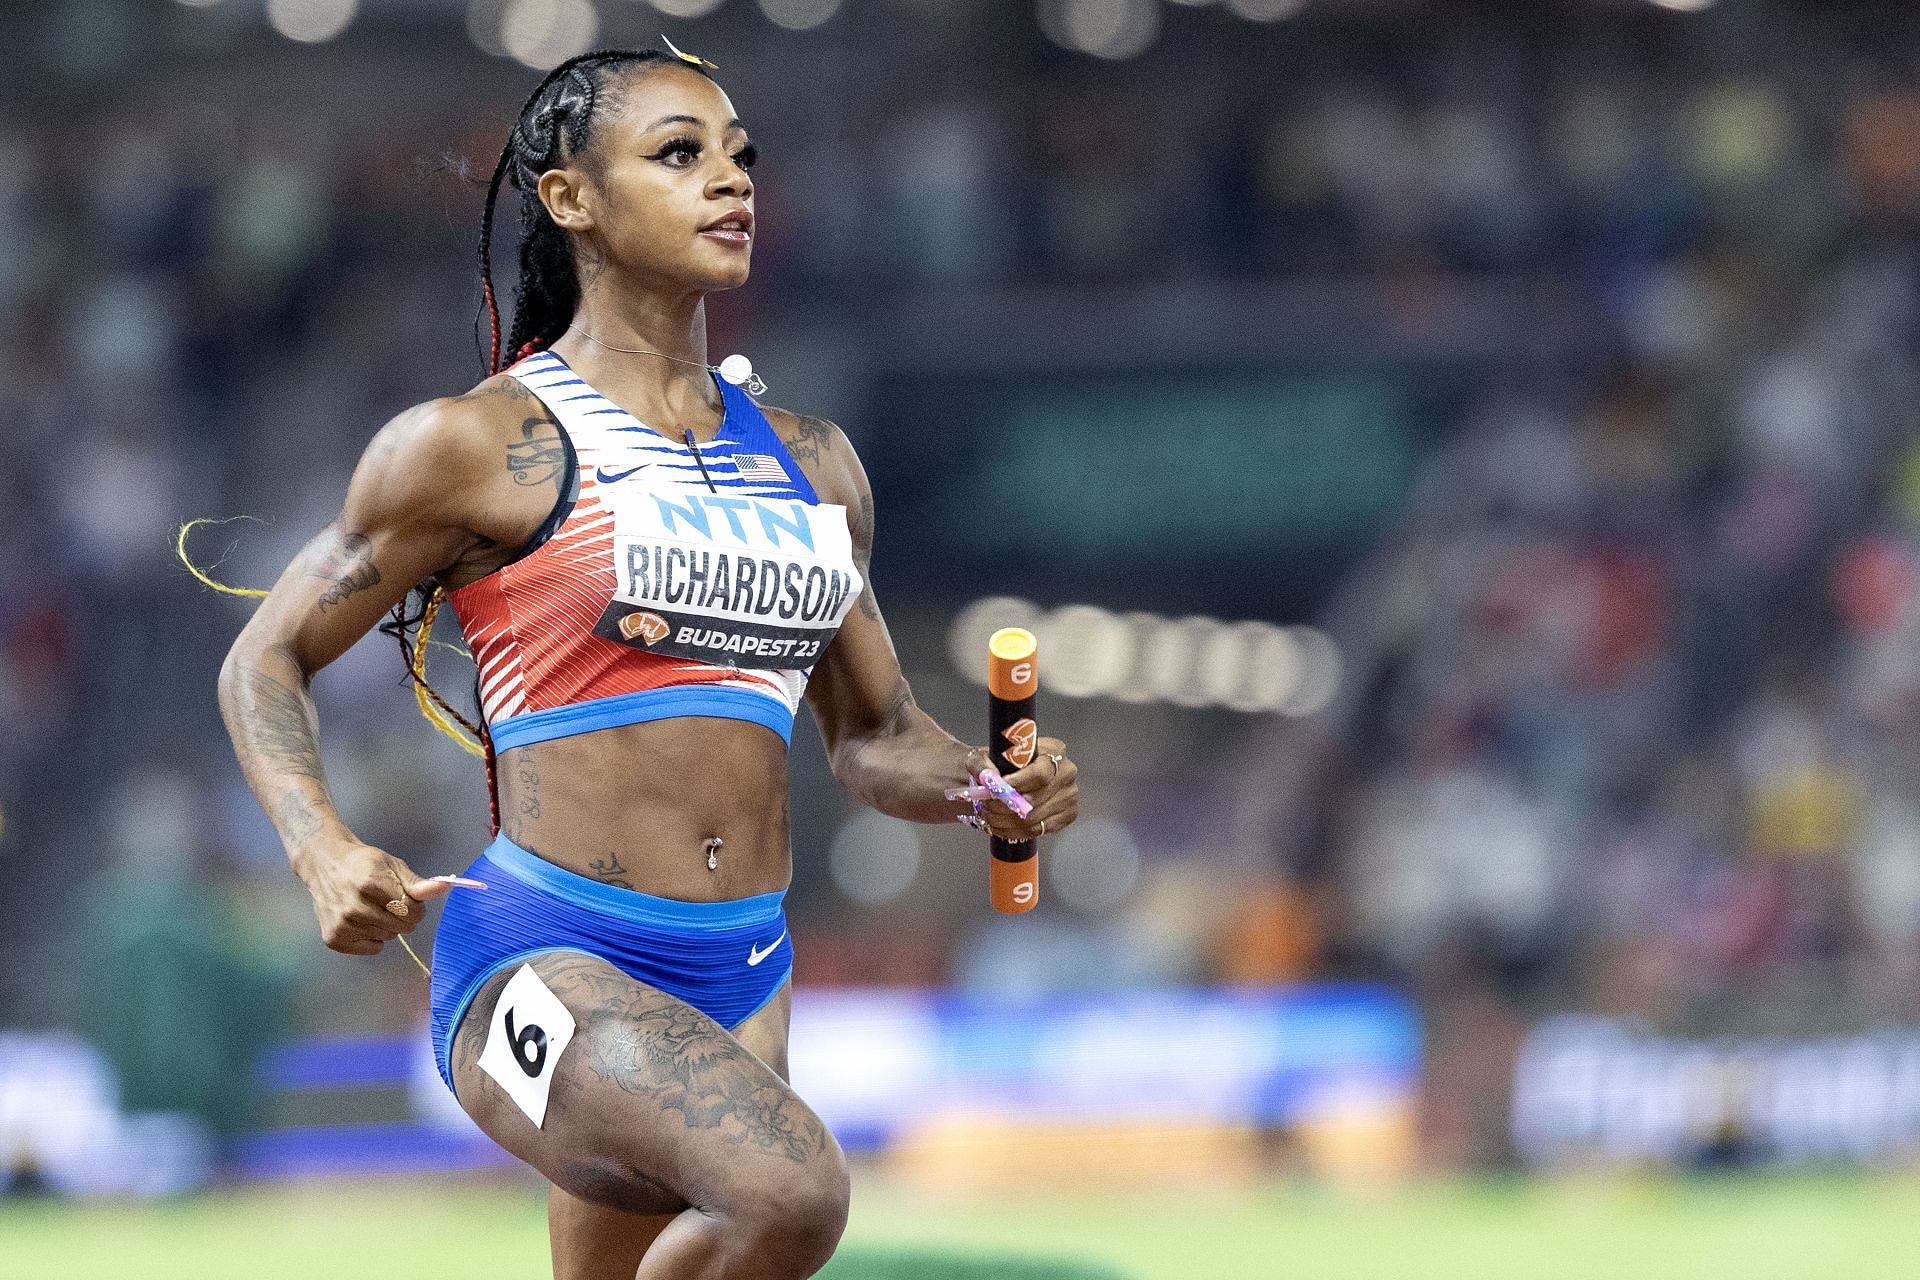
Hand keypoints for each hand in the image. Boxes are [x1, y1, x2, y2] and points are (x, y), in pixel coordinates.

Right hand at [293, 838, 453, 955]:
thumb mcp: (393, 866)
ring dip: (388, 925)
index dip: (416, 906)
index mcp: (371, 884)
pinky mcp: (334, 939)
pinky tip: (361, 920)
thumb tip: (445, 887)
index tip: (408, 898)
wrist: (325, 865)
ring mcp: (343, 925)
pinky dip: (373, 937)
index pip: (412, 910)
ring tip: (372, 907)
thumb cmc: (364, 864)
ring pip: (389, 937)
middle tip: (390, 902)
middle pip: (402, 926)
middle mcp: (354, 907)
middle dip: (404, 915)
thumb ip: (418, 883)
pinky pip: (373, 948)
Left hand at [962, 737, 1077, 842]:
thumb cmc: (1002, 764)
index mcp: (1054, 750)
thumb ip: (982, 764)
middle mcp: (1066, 773)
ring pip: (1033, 818)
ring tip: (989, 815)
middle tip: (985, 805)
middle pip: (1035, 799)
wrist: (1011, 776)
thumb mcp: (986, 756)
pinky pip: (1037, 830)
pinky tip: (1000, 825)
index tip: (996, 789)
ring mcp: (1069, 796)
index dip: (1018, 783)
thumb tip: (988, 777)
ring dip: (1005, 820)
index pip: (1040, 773)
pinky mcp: (1067, 816)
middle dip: (1004, 805)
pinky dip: (1014, 831)